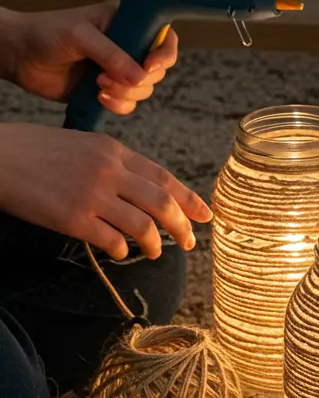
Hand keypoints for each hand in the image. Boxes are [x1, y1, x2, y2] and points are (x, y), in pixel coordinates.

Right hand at [0, 125, 211, 259]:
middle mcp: (109, 171)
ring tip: (156, 253)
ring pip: (142, 226)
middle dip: (181, 226)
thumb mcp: (82, 145)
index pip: (162, 177)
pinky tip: (119, 253)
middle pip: (161, 203)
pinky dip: (122, 251)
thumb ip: (113, 163)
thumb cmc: (36, 151)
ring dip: (155, 244)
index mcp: (113, 150)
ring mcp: (92, 195)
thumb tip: (140, 189)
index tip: (204, 214)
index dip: (187, 198)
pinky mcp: (73, 219)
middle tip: (189, 242)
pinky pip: (112, 242)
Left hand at [7, 1, 178, 113]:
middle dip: (139, 79)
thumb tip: (139, 76)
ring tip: (99, 86)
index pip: (162, 37)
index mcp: (126, 24)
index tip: (150, 66)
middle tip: (110, 77)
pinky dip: (117, 105)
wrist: (20, 55)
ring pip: (143, 90)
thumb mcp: (80, 35)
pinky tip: (98, 97)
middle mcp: (126, 47)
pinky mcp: (105, 90)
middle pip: (156, 70)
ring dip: (126, 94)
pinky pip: (126, 104)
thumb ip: (110, 54)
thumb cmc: (47, 32)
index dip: (163, 54)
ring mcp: (117, 70)